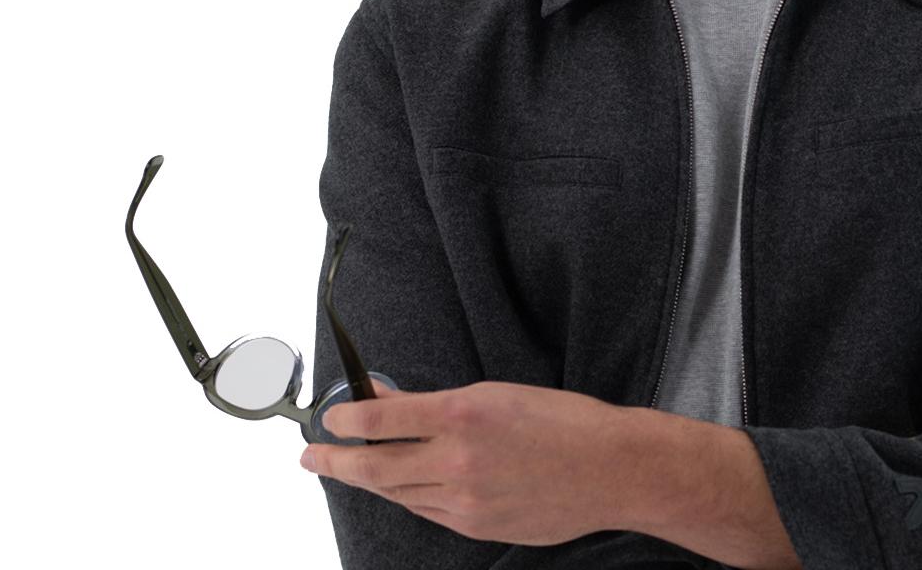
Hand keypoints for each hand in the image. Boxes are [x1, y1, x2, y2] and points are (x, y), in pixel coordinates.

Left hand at [298, 377, 639, 546]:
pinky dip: (408, 497)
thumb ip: (438, 404)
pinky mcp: (477, 526)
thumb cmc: (563, 421)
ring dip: (369, 480)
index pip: (382, 418)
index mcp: (463, 414)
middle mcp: (457, 460)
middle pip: (377, 465)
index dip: (346, 418)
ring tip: (348, 470)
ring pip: (399, 492)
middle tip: (311, 457)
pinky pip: (428, 511)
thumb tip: (391, 403)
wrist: (610, 469)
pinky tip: (401, 487)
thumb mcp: (497, 394)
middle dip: (337, 461)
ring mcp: (465, 500)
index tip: (329, 418)